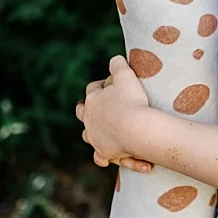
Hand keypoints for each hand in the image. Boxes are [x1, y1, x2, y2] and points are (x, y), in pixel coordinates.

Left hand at [75, 55, 152, 172]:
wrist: (135, 129)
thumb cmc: (131, 101)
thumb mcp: (126, 75)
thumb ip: (118, 64)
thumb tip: (115, 59)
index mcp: (93, 99)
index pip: (93, 88)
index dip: (102, 86)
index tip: (114, 85)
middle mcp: (89, 119)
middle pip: (82, 111)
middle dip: (87, 109)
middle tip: (99, 108)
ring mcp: (94, 137)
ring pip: (87, 135)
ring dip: (93, 132)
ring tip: (104, 132)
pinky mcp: (103, 153)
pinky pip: (100, 158)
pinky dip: (104, 157)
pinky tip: (111, 157)